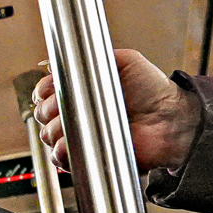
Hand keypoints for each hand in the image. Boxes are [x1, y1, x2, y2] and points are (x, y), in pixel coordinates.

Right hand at [32, 50, 202, 175]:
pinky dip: (61, 151)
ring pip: (47, 135)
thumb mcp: (127, 61)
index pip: (45, 92)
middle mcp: (77, 115)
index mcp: (81, 92)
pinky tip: (72, 142)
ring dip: (56, 129)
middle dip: (49, 109)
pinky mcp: (86, 157)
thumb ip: (99, 55)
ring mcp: (80, 136)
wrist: (170, 120)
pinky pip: (60, 158)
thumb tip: (72, 54)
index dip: (44, 91)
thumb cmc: (154, 92)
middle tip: (68, 105)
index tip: (52, 88)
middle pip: (42, 113)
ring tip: (77, 123)